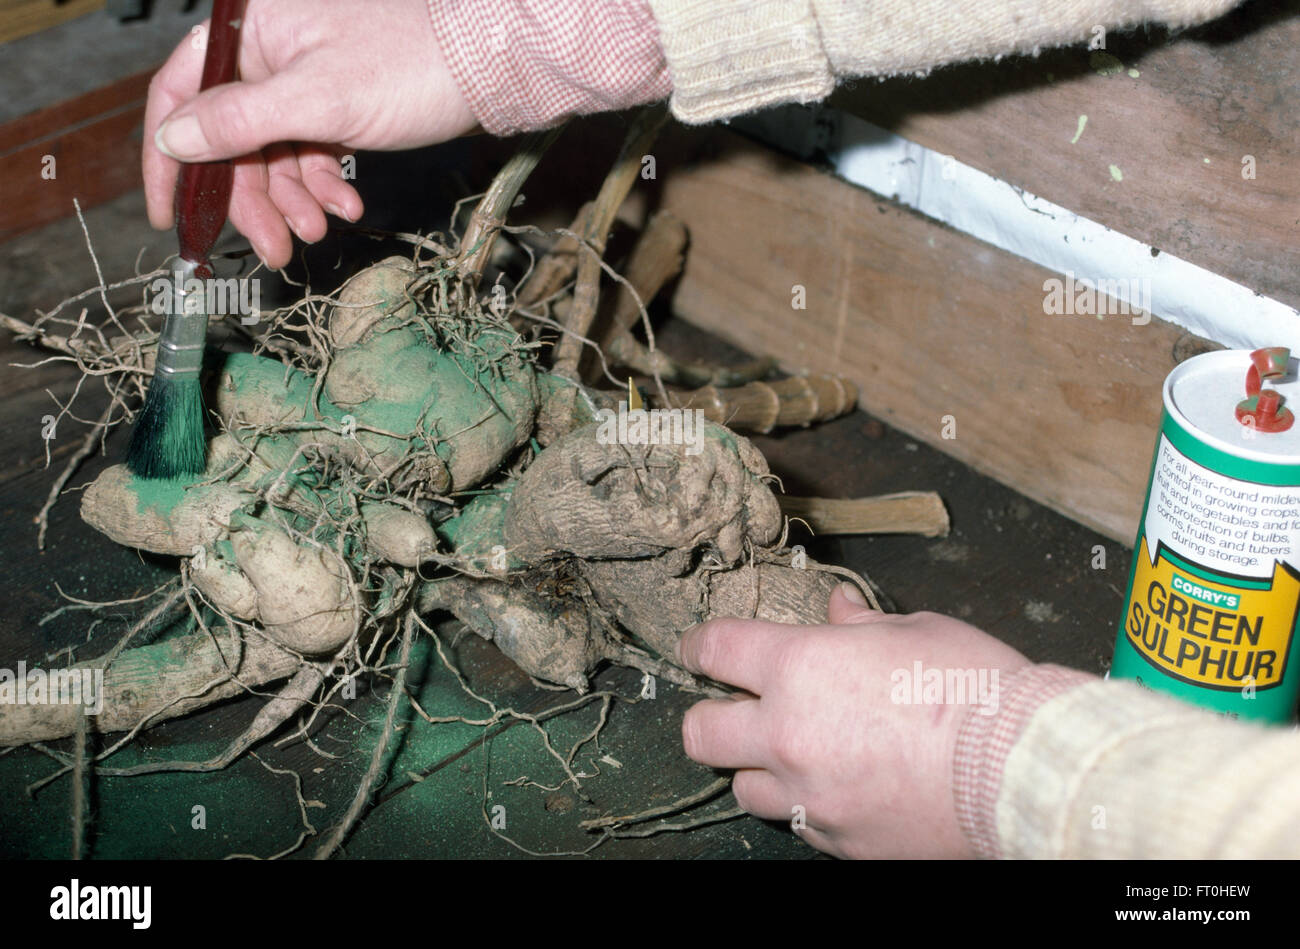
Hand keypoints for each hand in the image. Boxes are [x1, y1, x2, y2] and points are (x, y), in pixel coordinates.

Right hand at [143, 0, 477, 267]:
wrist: (489, 68)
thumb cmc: (410, 66)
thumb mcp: (318, 100)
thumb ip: (240, 121)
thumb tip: (172, 140)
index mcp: (249, 29)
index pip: (179, 93)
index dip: (169, 160)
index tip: (169, 216)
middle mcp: (269, 51)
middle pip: (231, 139)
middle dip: (253, 199)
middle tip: (274, 246)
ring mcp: (303, 81)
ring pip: (274, 155)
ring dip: (292, 201)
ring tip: (320, 230)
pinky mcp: (336, 106)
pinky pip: (310, 154)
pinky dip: (324, 186)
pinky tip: (347, 208)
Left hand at [677, 586, 1030, 857]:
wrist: (1022, 771)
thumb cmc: (975, 691)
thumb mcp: (917, 631)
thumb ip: (862, 624)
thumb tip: (840, 611)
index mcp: (800, 667)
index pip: (716, 650)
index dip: (700, 646)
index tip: (701, 649)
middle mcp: (788, 734)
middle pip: (700, 733)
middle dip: (709, 718)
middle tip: (733, 711)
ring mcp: (810, 795)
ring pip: (744, 790)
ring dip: (760, 770)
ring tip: (794, 757)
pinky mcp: (839, 841)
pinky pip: (802, 824)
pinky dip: (810, 806)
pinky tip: (842, 788)